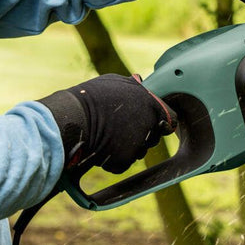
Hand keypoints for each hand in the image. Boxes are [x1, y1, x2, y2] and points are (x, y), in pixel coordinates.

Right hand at [39, 74, 175, 174]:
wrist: (73, 118)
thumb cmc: (93, 97)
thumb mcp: (116, 82)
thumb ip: (135, 86)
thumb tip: (140, 81)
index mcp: (153, 106)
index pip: (171, 120)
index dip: (162, 122)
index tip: (153, 123)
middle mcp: (150, 127)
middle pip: (153, 137)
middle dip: (141, 135)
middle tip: (120, 127)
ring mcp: (138, 145)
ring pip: (137, 151)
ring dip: (127, 147)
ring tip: (107, 134)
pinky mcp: (124, 161)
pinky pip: (122, 163)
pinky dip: (113, 159)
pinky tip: (101, 146)